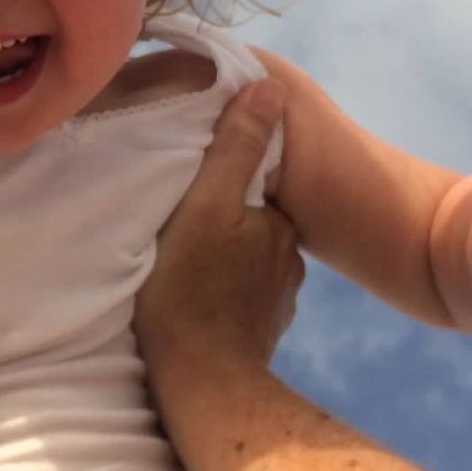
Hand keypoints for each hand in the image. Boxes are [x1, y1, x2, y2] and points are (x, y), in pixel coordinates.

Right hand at [135, 78, 304, 371]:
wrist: (203, 383)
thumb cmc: (192, 288)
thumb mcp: (204, 206)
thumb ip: (236, 147)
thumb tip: (269, 87)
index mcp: (279, 224)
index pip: (255, 187)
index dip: (225, 182)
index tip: (193, 188)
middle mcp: (289, 261)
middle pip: (252, 224)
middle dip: (226, 222)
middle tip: (181, 227)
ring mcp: (280, 303)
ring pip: (249, 263)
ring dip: (225, 261)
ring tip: (186, 265)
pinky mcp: (263, 335)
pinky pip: (244, 300)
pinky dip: (226, 296)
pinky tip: (200, 302)